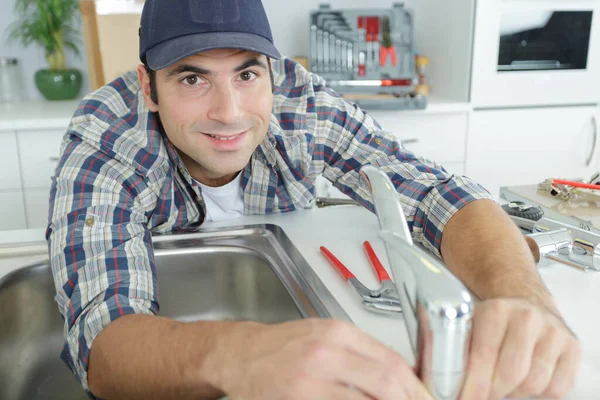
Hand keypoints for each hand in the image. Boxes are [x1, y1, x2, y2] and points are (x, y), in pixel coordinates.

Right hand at [218, 319, 432, 399]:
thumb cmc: (282, 346)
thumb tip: (396, 373)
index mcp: (338, 333)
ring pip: (368, 397)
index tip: (425, 397)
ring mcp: (313, 377)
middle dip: (410, 399)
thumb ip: (359, 351)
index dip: (415, 384)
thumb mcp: (324, 335)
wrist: (242, 354)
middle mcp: (328, 351)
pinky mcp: (301, 396)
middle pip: (386, 379)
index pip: (391, 359)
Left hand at [460, 298, 581, 399]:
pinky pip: (556, 389)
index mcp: (496, 310)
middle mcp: (527, 318)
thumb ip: (463, 351)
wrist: (528, 303)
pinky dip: (539, 393)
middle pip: (510, 373)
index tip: (467, 397)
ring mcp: (553, 332)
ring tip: (504, 383)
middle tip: (484, 394)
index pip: (483, 355)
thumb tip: (452, 383)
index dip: (474, 384)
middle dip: (493, 391)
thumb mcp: (472, 325)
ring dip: (515, 392)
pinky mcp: (572, 348)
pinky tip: (526, 380)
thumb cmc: (496, 322)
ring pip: (534, 384)